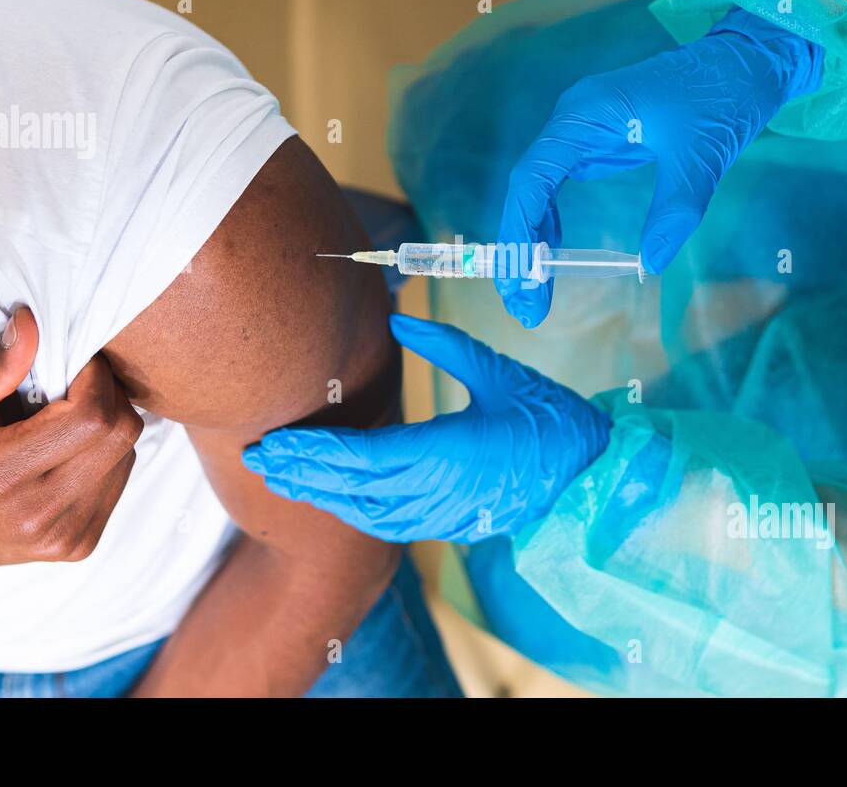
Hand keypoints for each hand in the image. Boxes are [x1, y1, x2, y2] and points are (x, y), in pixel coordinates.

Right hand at [0, 308, 142, 574]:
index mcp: (4, 481)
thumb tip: (32, 324)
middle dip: (108, 395)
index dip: (95, 378)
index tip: (77, 360)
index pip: (93, 417)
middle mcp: (42, 517)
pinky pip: (120, 479)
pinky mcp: (80, 546)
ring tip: (63, 420)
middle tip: (76, 381)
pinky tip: (66, 450)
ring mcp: (66, 538)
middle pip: (122, 434)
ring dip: (108, 425)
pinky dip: (105, 454)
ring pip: (128, 455)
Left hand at [244, 314, 609, 542]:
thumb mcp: (500, 372)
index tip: (274, 442)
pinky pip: (389, 524)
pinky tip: (334, 498)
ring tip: (282, 478)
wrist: (592, 476)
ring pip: (365, 513)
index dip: (313, 452)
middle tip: (255, 458)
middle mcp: (437, 491)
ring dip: (321, 496)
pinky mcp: (452, 523)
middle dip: (300, 475)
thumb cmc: (550, 420)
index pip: (362, 457)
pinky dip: (353, 511)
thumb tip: (400, 323)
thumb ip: (447, 348)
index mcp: (447, 453)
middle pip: (352, 489)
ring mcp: (443, 513)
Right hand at [496, 7, 822, 325]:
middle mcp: (573, 120)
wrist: (748, 60)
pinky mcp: (598, 142)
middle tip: (522, 305)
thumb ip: (676, 210)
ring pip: (538, 191)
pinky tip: (550, 256)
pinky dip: (550, 224)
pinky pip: (559, 187)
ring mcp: (583, 130)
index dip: (520, 232)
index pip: (532, 178)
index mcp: (586, 113)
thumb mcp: (703, 157)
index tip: (521, 278)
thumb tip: (652, 263)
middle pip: (527, 189)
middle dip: (519, 248)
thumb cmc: (724, 95)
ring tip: (529, 292)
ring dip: (530, 241)